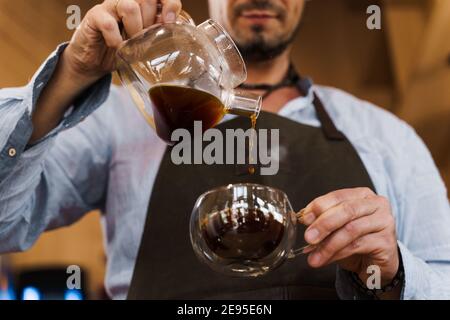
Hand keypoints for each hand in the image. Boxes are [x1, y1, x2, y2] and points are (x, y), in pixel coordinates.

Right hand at [64, 0, 181, 83]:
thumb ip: (159, 34)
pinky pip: (108, 23)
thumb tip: (177, 34)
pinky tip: (118, 46)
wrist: (94, 61)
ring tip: (132, 43)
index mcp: (142, 6)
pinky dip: (116, 39)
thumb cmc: (122, 50)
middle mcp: (127, 1)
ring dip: (135, 29)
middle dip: (150, 21)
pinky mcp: (95, 16)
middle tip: (145, 37)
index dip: (170, 3)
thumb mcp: (145, 43)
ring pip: (129, 6)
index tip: (169, 21)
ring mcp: (110, 6)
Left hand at [300, 187, 398, 286]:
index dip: (319, 206)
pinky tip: (327, 259)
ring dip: (328, 244)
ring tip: (315, 256)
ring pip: (351, 230)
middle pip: (346, 210)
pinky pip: (357, 246)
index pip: (338, 196)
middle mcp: (376, 204)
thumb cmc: (356, 241)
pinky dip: (338, 253)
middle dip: (323, 224)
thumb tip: (305, 221)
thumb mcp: (337, 228)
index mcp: (362, 195)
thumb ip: (324, 221)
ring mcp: (384, 222)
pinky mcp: (387, 241)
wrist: (376, 264)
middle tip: (308, 237)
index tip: (304, 219)